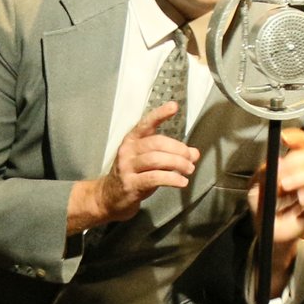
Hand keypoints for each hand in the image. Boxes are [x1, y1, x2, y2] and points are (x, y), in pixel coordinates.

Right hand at [82, 104, 198, 226]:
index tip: (173, 106)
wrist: (109, 197)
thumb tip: (194, 153)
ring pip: (156, 160)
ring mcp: (127, 168)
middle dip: (178, 149)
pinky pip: (154, 178)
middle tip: (190, 158)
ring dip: (177, 164)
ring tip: (189, 169)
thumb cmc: (132, 175)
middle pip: (156, 143)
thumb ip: (171, 154)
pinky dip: (171, 179)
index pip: (146, 123)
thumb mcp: (150, 161)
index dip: (160, 114)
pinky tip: (181, 181)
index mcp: (132, 140)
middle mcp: (128, 151)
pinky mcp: (130, 184)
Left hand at [258, 127, 303, 289]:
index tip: (285, 138)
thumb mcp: (257, 189)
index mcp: (293, 166)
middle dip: (296, 162)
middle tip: (280, 176)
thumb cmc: (265, 209)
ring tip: (284, 188)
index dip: (298, 137)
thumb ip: (264, 174)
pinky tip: (301, 200)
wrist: (271, 234)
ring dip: (301, 178)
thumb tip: (275, 163)